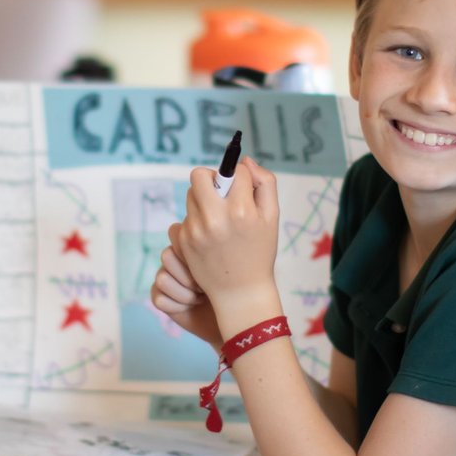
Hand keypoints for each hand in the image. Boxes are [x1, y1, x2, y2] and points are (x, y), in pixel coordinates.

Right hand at [151, 241, 222, 350]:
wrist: (229, 320)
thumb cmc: (235, 290)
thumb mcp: (230, 266)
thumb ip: (216, 249)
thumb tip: (208, 235)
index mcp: (189, 245)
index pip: (176, 234)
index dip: (191, 254)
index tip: (213, 268)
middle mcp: (174, 258)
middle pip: (167, 256)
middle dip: (189, 276)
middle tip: (207, 286)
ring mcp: (165, 276)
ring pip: (162, 278)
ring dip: (185, 294)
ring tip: (200, 298)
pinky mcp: (159, 296)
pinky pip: (159, 298)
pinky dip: (177, 307)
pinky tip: (189, 308)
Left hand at [173, 157, 282, 325]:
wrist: (240, 292)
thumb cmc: (260, 252)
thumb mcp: (272, 217)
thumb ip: (265, 183)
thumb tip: (245, 162)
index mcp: (241, 210)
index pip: (234, 172)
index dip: (241, 177)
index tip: (243, 188)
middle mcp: (216, 218)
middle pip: (200, 176)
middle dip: (212, 179)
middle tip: (221, 193)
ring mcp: (196, 230)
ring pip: (191, 195)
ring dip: (203, 198)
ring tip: (217, 217)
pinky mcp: (184, 241)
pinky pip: (185, 216)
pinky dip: (197, 220)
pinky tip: (209, 236)